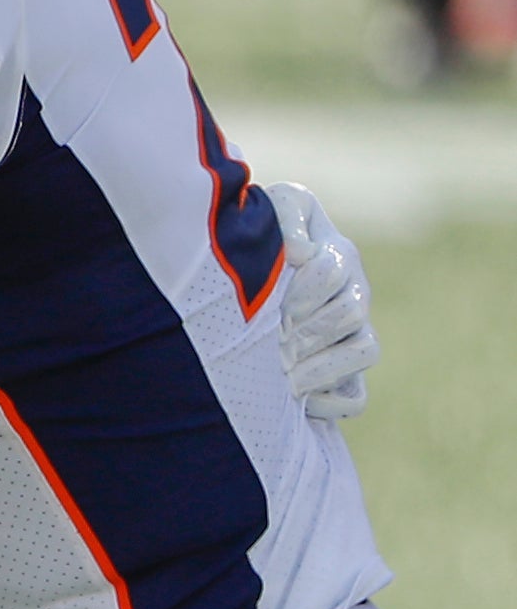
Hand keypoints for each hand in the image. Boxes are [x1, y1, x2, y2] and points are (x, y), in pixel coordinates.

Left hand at [268, 182, 377, 419]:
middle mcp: (354, 295)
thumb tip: (303, 253)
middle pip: (351, 315)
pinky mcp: (342, 374)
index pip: (334, 272)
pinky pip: (353, 399)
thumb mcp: (272, 205)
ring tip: (281, 369)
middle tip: (272, 338)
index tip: (277, 301)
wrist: (244, 269)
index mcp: (339, 254)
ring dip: (322, 364)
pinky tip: (294, 397)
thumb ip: (289, 212)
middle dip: (308, 328)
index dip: (306, 289)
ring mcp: (352, 336)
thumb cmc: (259, 230)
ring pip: (365, 352)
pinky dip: (329, 402)